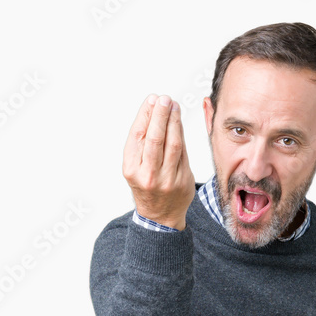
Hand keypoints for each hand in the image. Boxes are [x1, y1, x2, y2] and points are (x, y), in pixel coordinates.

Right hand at [122, 93, 194, 229]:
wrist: (160, 217)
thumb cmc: (146, 186)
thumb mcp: (135, 168)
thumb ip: (142, 143)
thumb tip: (153, 110)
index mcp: (132, 170)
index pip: (138, 136)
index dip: (145, 115)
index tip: (151, 100)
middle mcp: (148, 175)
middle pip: (155, 139)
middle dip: (160, 115)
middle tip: (164, 98)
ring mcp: (167, 179)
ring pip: (172, 144)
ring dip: (174, 121)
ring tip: (173, 106)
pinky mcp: (182, 181)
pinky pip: (183, 153)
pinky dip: (181, 135)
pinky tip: (179, 123)